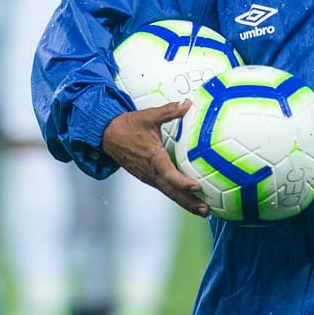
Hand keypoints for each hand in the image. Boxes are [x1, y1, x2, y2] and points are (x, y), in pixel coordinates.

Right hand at [101, 101, 209, 216]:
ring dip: (185, 202)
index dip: (182, 182)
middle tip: (206, 210)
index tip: (196, 186)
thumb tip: (187, 104)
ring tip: (203, 210)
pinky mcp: (148, 178)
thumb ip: (169, 111)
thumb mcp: (149, 116)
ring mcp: (148, 177)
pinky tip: (189, 200)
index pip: (168, 173)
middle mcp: (150, 171)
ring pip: (169, 192)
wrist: (108, 135)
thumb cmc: (128, 126)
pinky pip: (165, 189)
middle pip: (171, 191)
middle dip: (189, 202)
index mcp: (151, 156)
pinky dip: (177, 196)